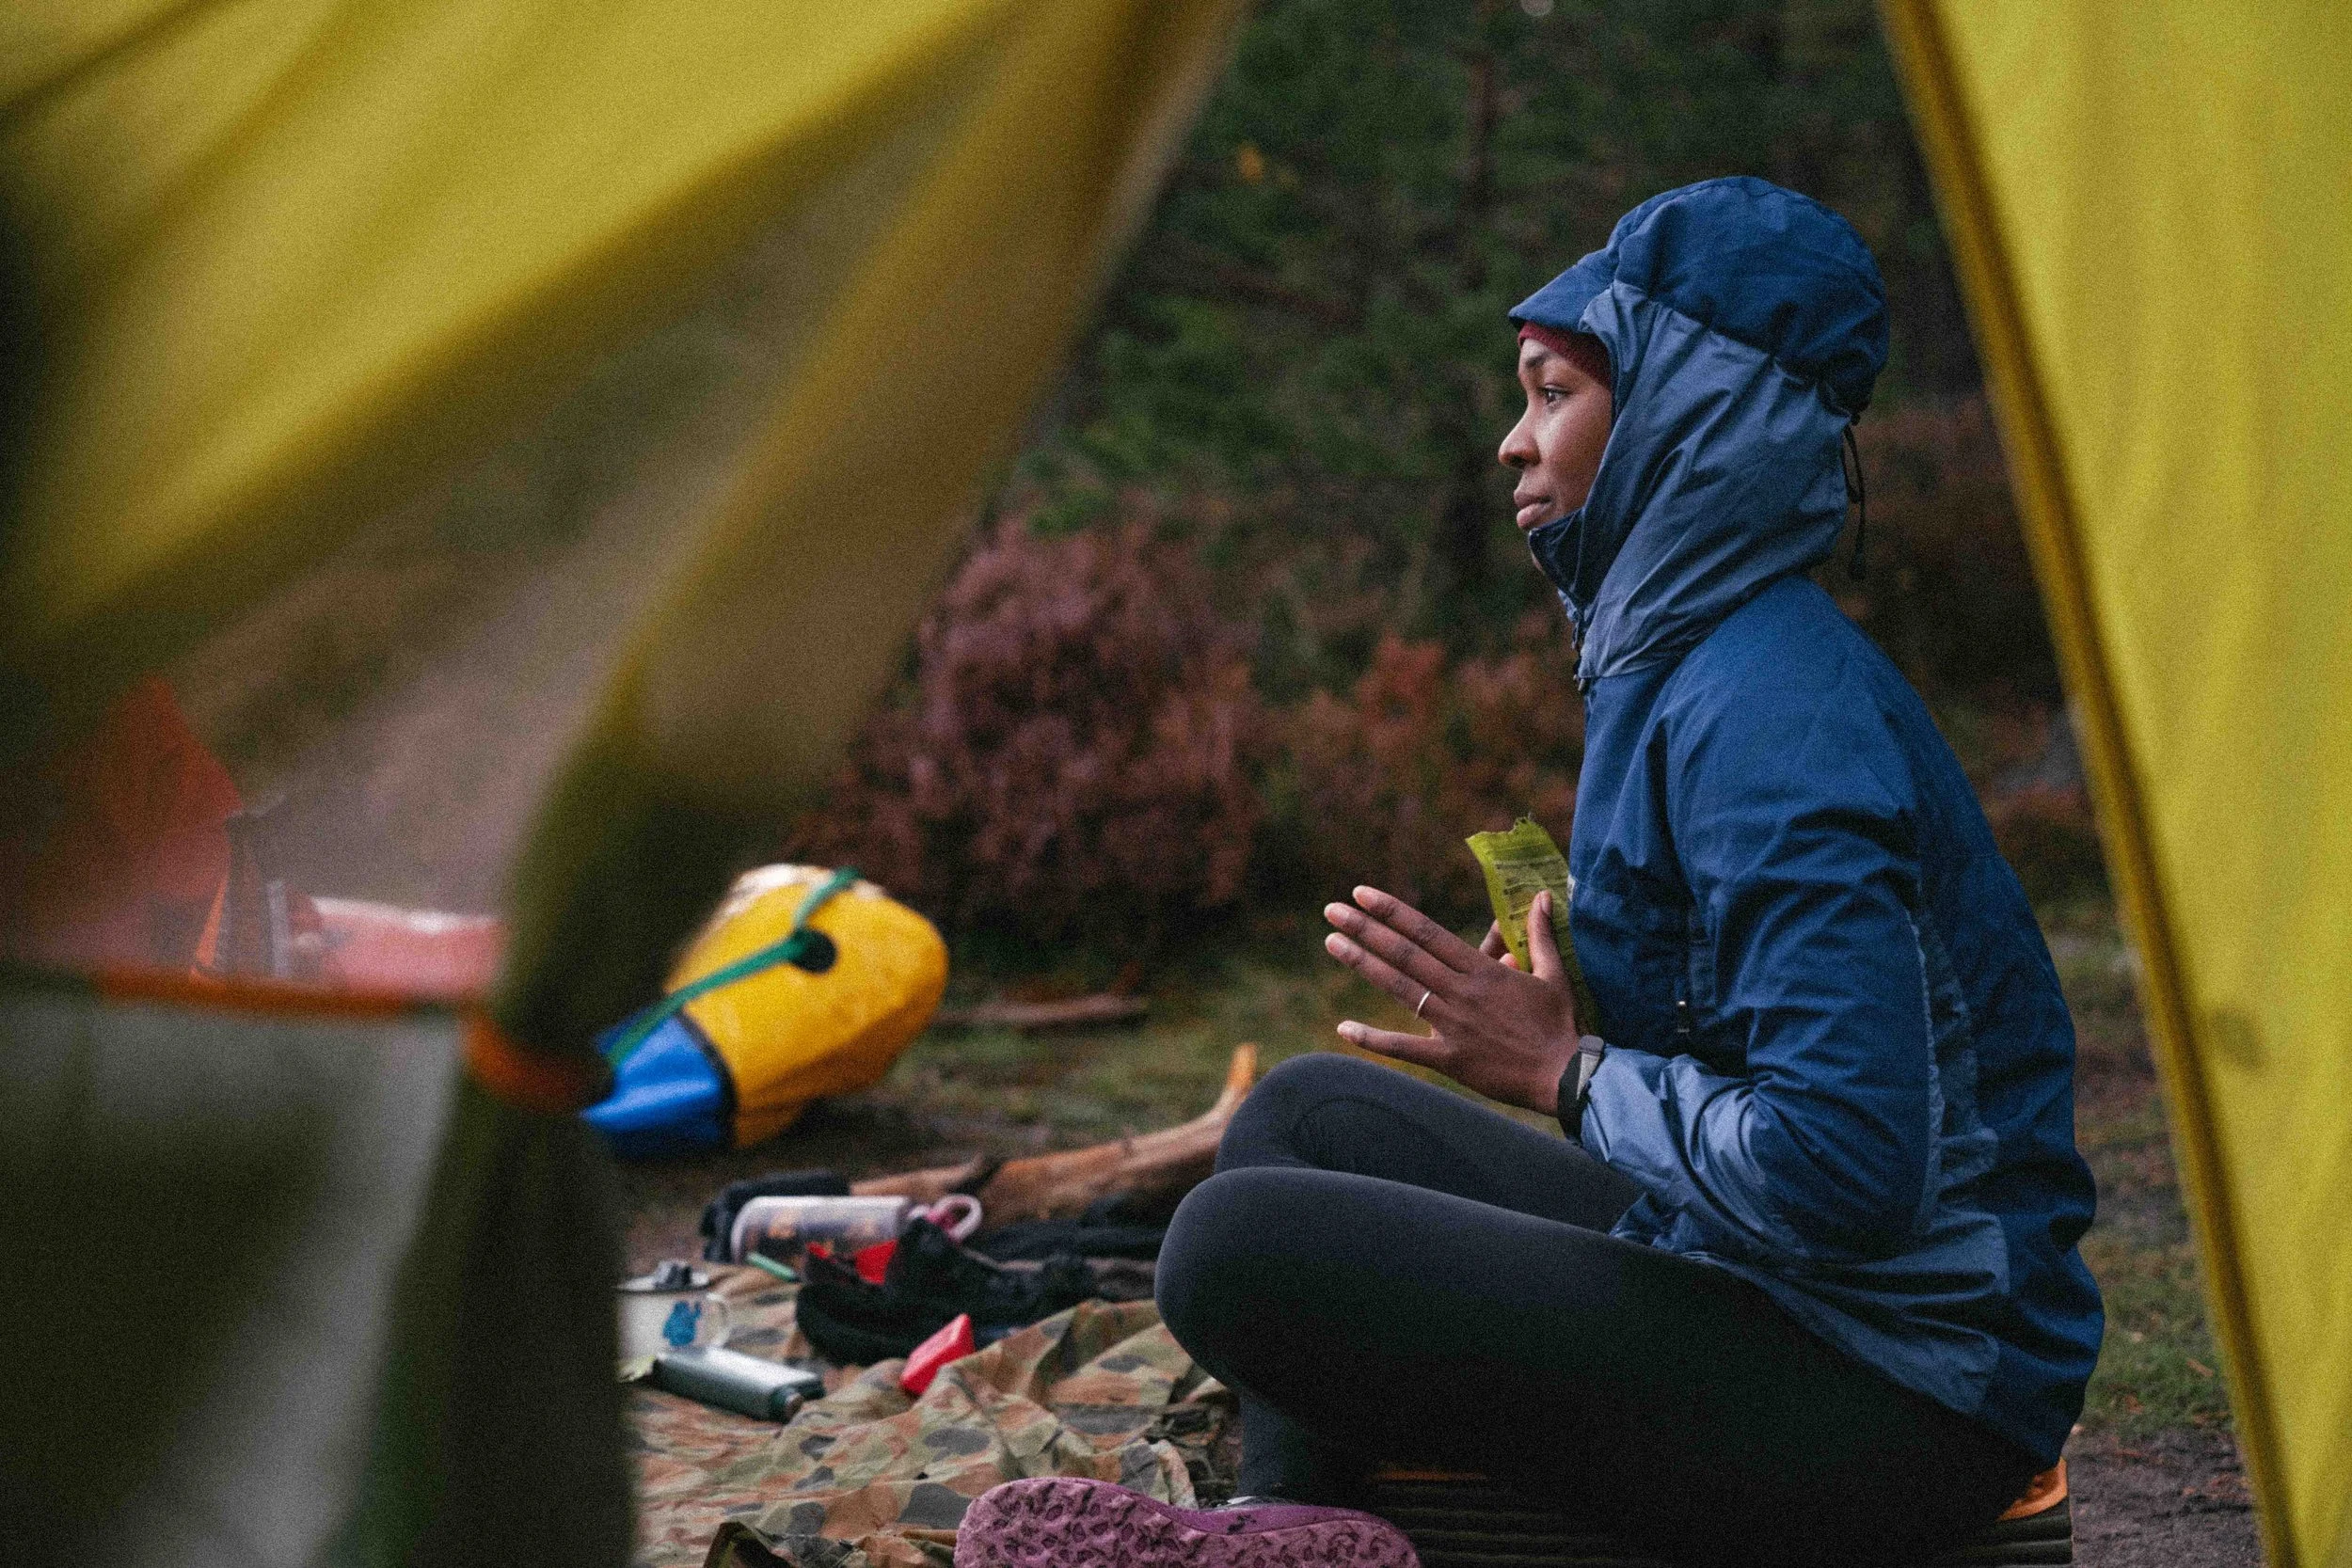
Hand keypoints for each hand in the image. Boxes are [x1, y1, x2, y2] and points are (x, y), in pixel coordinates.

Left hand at [1322, 885, 1583, 1114]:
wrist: (1567, 1075)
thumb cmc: (1562, 1024)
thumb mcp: (1554, 974)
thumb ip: (1540, 934)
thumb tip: (1543, 897)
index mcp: (1483, 970)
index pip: (1428, 932)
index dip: (1393, 912)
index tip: (1363, 894)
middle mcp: (1461, 992)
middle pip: (1405, 954)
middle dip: (1365, 929)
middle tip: (1332, 909)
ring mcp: (1452, 1025)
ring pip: (1400, 988)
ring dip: (1363, 964)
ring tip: (1332, 942)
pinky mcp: (1450, 1059)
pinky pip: (1404, 1048)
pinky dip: (1373, 1038)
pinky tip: (1344, 1028)